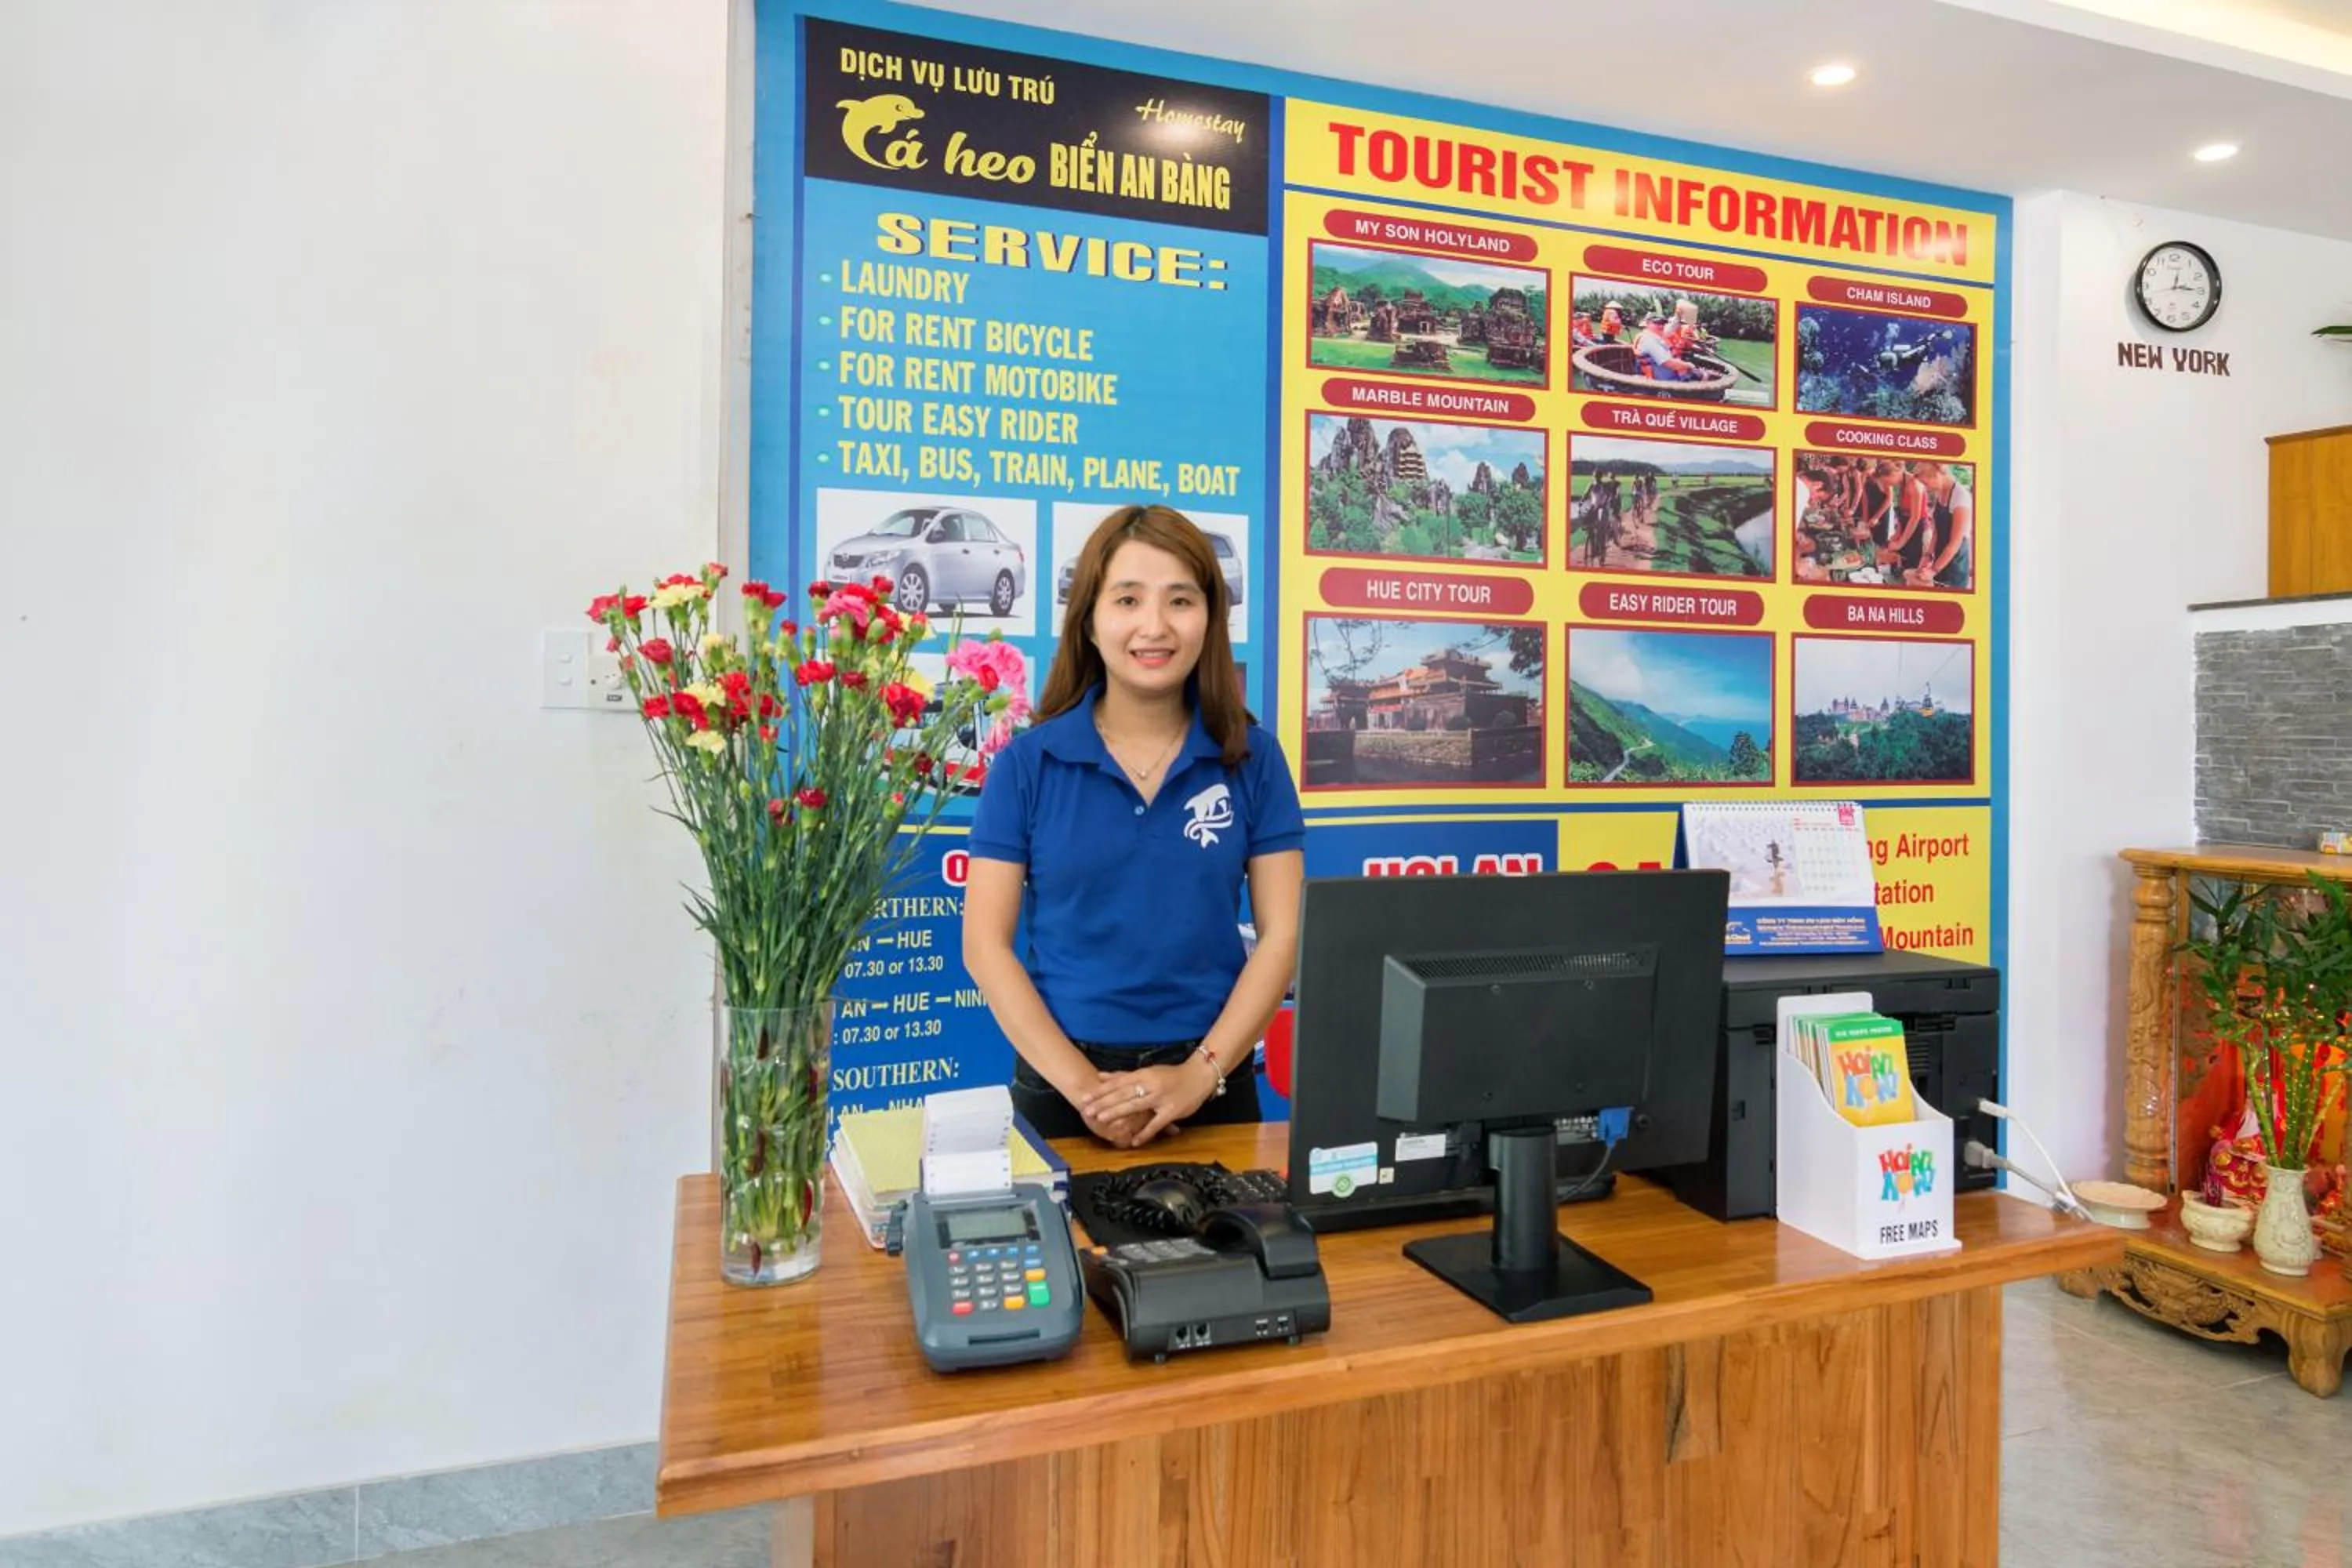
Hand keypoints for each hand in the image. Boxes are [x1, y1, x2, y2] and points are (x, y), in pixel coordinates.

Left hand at [1075, 1064, 1212, 1147]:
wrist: (1199, 1075)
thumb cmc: (1171, 1075)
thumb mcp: (1147, 1072)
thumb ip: (1123, 1076)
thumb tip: (1101, 1076)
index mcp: (1143, 1074)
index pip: (1117, 1083)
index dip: (1100, 1091)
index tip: (1085, 1097)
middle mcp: (1150, 1085)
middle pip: (1123, 1094)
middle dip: (1104, 1103)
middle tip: (1087, 1110)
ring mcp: (1161, 1098)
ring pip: (1136, 1106)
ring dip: (1118, 1113)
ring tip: (1102, 1120)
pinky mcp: (1172, 1110)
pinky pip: (1156, 1123)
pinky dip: (1145, 1132)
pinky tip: (1134, 1141)